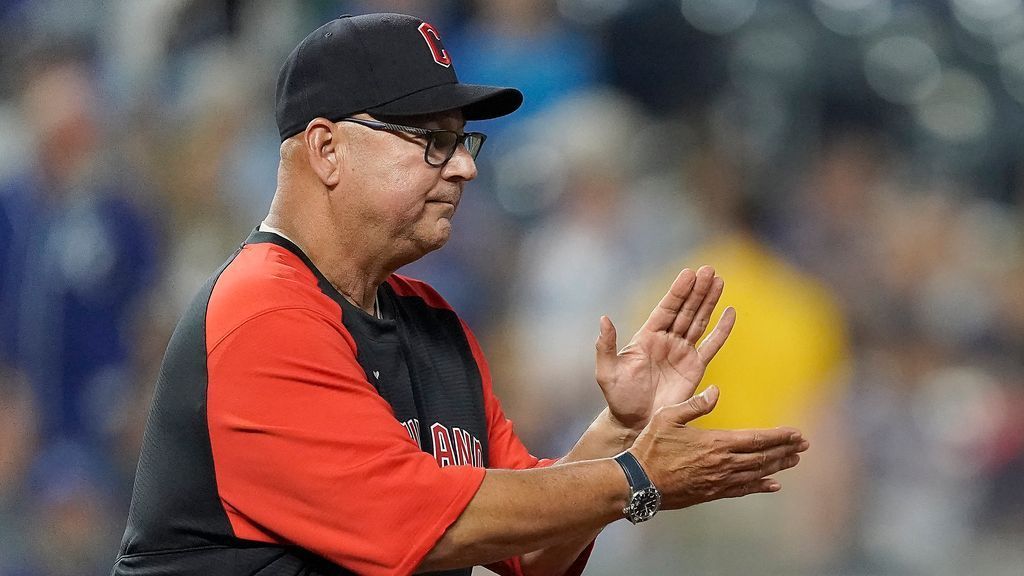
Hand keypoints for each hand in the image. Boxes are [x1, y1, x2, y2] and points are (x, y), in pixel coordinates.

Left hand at [595, 266, 733, 431]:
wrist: (635, 422)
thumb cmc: (618, 396)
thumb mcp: (606, 371)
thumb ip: (605, 345)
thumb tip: (604, 318)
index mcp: (647, 336)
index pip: (666, 308)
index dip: (678, 291)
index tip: (689, 273)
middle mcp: (667, 340)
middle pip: (686, 310)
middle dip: (697, 290)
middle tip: (708, 270)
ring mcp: (682, 352)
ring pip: (699, 321)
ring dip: (709, 302)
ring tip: (719, 280)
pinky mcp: (695, 368)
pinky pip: (712, 345)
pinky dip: (722, 330)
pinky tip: (730, 312)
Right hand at [630, 386, 808, 508]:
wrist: (638, 483)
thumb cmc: (650, 447)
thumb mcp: (668, 417)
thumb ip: (695, 404)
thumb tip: (716, 390)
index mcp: (715, 442)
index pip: (757, 439)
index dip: (779, 436)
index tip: (797, 433)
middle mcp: (723, 464)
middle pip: (762, 457)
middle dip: (785, 450)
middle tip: (804, 446)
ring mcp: (719, 481)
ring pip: (756, 474)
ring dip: (777, 466)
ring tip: (794, 461)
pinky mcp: (711, 493)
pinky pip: (743, 490)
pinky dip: (760, 486)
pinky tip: (772, 485)